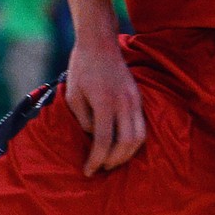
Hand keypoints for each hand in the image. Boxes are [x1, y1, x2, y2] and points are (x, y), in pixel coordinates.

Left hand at [64, 37, 145, 174]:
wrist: (99, 44)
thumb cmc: (81, 69)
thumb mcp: (73, 96)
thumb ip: (84, 120)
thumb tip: (95, 139)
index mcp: (104, 102)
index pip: (104, 141)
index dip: (96, 159)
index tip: (88, 170)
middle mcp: (124, 103)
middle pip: (126, 143)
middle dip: (113, 161)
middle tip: (100, 168)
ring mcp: (134, 100)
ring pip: (139, 137)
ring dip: (126, 154)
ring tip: (111, 161)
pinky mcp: (138, 98)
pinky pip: (142, 127)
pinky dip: (133, 142)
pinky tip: (121, 146)